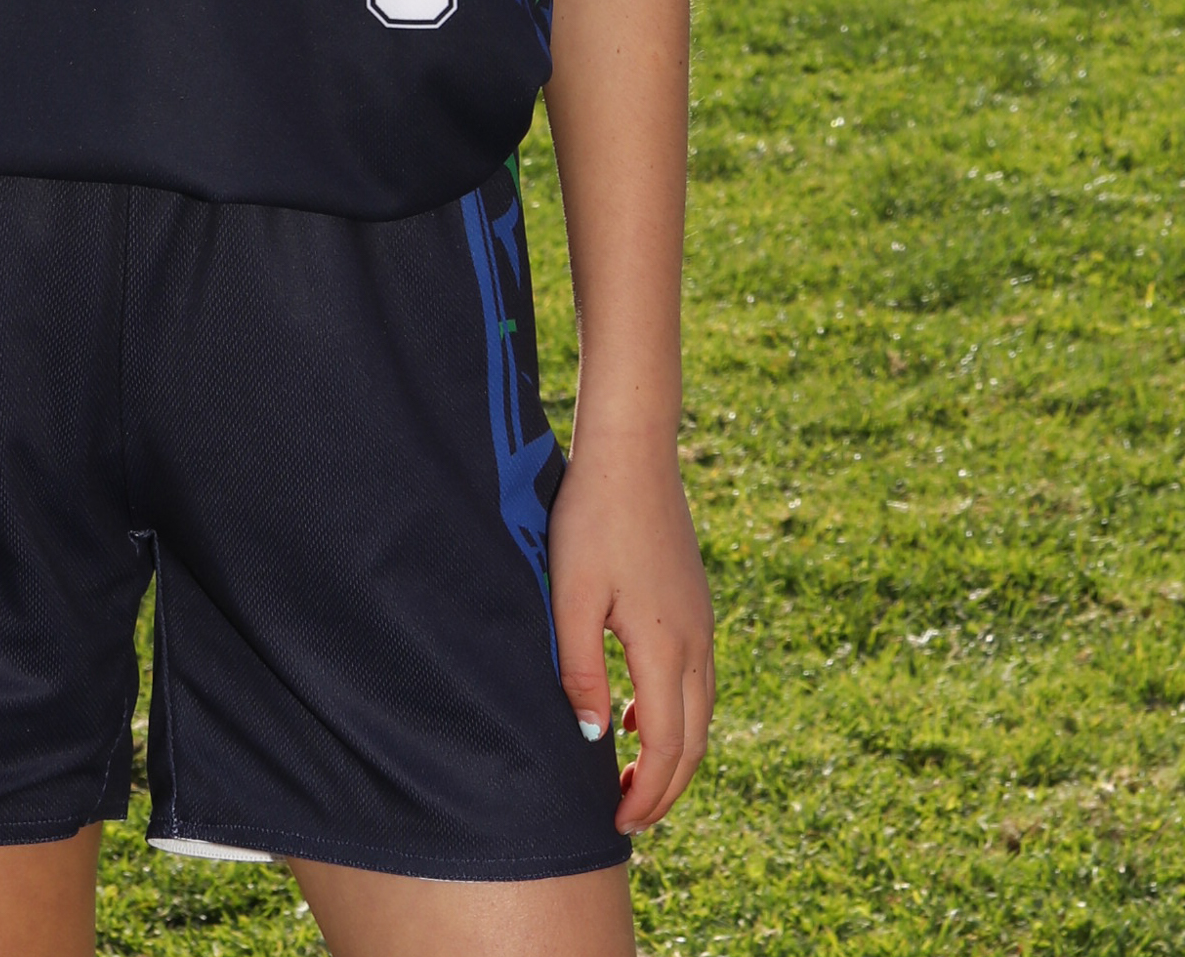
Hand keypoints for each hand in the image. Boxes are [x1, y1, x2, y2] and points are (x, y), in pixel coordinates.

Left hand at [548, 429, 714, 833]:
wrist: (632, 451)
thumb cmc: (592, 520)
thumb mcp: (571, 597)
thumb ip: (582, 670)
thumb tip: (594, 738)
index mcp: (666, 647)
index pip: (665, 747)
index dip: (646, 794)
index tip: (618, 823)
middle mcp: (696, 642)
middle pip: (693, 740)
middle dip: (665, 788)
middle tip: (629, 819)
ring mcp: (702, 621)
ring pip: (700, 711)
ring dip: (672, 752)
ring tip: (632, 777)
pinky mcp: (695, 601)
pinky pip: (696, 678)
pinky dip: (674, 712)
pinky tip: (635, 711)